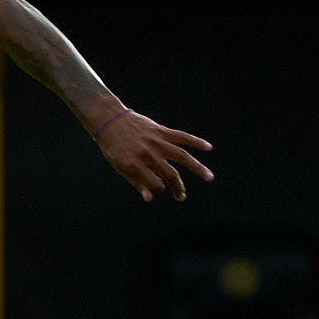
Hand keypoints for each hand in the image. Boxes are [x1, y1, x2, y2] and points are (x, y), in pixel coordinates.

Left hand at [95, 110, 214, 201]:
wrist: (109, 120)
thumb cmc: (112, 146)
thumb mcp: (118, 167)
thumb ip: (135, 182)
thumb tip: (150, 199)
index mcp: (134, 165)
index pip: (155, 185)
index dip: (158, 189)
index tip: (158, 188)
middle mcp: (147, 154)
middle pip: (170, 174)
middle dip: (177, 188)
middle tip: (180, 197)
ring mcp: (156, 142)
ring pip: (182, 157)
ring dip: (198, 168)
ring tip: (210, 177)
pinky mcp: (161, 131)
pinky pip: (182, 137)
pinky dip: (196, 141)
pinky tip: (208, 147)